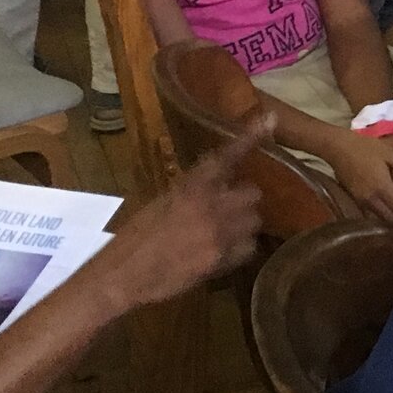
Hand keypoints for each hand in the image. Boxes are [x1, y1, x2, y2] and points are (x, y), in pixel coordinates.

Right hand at [100, 124, 268, 309]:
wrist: (123, 273)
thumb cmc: (134, 237)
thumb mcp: (161, 203)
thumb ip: (190, 193)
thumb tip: (213, 191)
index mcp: (191, 186)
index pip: (227, 156)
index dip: (250, 136)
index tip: (269, 119)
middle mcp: (211, 204)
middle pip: (253, 193)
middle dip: (243, 200)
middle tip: (229, 209)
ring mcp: (220, 233)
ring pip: (254, 221)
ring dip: (244, 224)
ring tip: (225, 233)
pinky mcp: (222, 259)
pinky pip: (249, 248)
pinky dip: (240, 249)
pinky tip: (224, 252)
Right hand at [327, 129, 392, 225]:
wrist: (339, 148)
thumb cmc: (367, 148)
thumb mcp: (391, 153)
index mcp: (382, 188)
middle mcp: (371, 200)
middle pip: (391, 219)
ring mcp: (361, 202)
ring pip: (380, 218)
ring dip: (388, 213)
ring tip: (392, 199)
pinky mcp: (354, 201)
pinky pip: (370, 213)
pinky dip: (378, 210)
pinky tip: (380, 197)